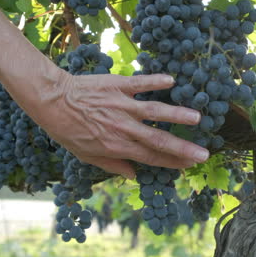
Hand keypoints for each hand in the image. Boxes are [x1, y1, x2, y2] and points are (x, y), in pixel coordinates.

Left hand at [38, 71, 208, 178]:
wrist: (51, 100)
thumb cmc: (67, 130)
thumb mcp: (86, 155)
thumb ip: (112, 165)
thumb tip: (133, 176)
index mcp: (116, 146)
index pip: (150, 157)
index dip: (172, 163)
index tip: (190, 165)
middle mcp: (123, 127)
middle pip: (158, 139)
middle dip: (183, 148)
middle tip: (204, 153)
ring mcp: (121, 105)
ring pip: (154, 111)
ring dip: (176, 114)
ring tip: (197, 117)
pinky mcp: (117, 85)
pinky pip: (139, 83)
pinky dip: (155, 81)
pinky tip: (171, 80)